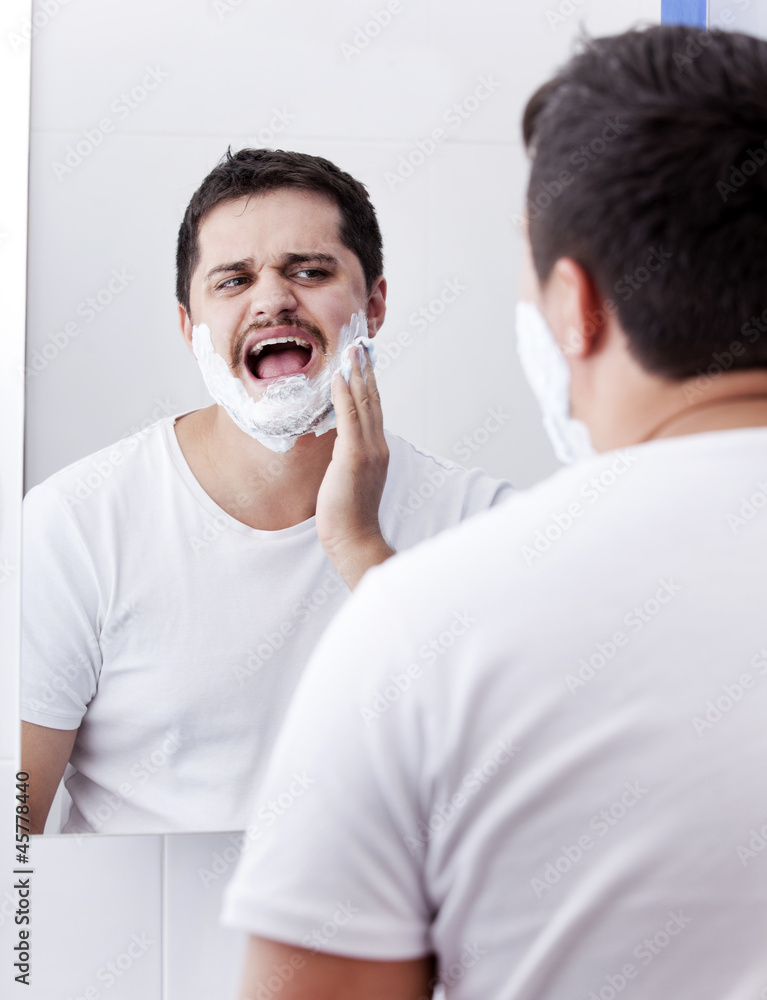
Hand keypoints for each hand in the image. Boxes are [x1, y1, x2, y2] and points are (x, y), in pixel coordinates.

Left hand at [315, 345, 393, 588]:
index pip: (373, 409)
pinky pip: (350, 419)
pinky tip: (341, 377)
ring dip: (358, 373)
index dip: (369, 382)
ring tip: (353, 349)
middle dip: (366, 369)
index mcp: (377, 450)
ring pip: (365, 403)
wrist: (354, 539)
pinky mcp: (355, 457)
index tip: (363, 359)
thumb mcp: (347, 479)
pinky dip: (346, 395)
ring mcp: (369, 451)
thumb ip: (346, 457)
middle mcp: (378, 446)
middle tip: (360, 342)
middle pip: (373, 399)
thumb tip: (336, 442)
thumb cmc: (347, 515)